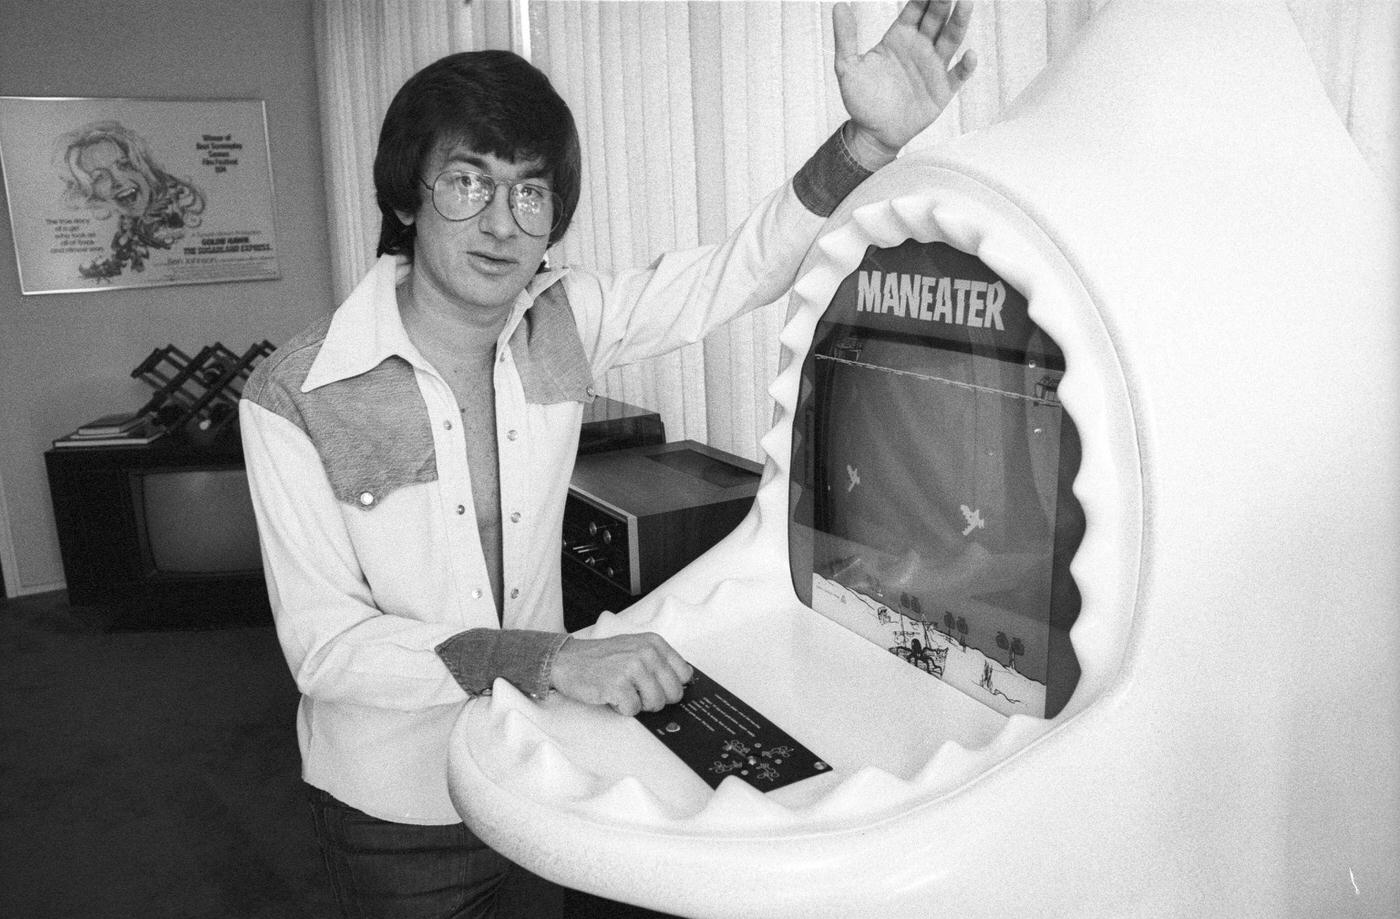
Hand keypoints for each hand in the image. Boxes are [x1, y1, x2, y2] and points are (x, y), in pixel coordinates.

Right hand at [550, 633, 692, 715]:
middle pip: (674, 693)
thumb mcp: (635, 648)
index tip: (661, 688)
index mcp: (654, 643)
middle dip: (657, 699)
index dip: (672, 686)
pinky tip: (611, 696)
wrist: (567, 660)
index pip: (685, 674)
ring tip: (623, 691)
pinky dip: (622, 709)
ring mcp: (632, 668)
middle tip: (637, 692)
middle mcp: (646, 653)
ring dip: (639, 705)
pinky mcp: (618, 685)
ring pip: (656, 704)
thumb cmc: (601, 658)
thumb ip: (659, 661)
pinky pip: (633, 710)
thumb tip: (683, 684)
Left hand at [833, 0, 977, 156]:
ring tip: (966, 3)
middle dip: (943, 2)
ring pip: (950, 39)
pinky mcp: (942, 90)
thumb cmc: (861, 100)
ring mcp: (933, 67)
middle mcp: (920, 47)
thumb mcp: (848, 67)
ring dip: (959, 22)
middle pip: (936, 19)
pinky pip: (958, 75)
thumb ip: (845, 37)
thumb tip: (838, 6)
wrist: (872, 134)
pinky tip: (970, 54)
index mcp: (899, 38)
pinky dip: (966, 65)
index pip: (915, 9)